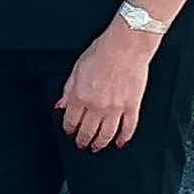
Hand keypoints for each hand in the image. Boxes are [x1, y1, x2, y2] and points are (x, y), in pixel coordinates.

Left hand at [56, 24, 158, 151]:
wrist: (125, 46)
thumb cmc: (101, 53)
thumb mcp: (76, 69)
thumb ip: (67, 90)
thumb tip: (60, 106)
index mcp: (80, 96)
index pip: (71, 120)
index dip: (68, 129)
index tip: (69, 132)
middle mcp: (97, 105)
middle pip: (87, 131)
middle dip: (82, 141)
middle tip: (81, 145)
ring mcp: (116, 108)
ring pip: (107, 134)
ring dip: (100, 144)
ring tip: (96, 147)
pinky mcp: (133, 106)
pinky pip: (129, 128)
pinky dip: (124, 138)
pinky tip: (120, 143)